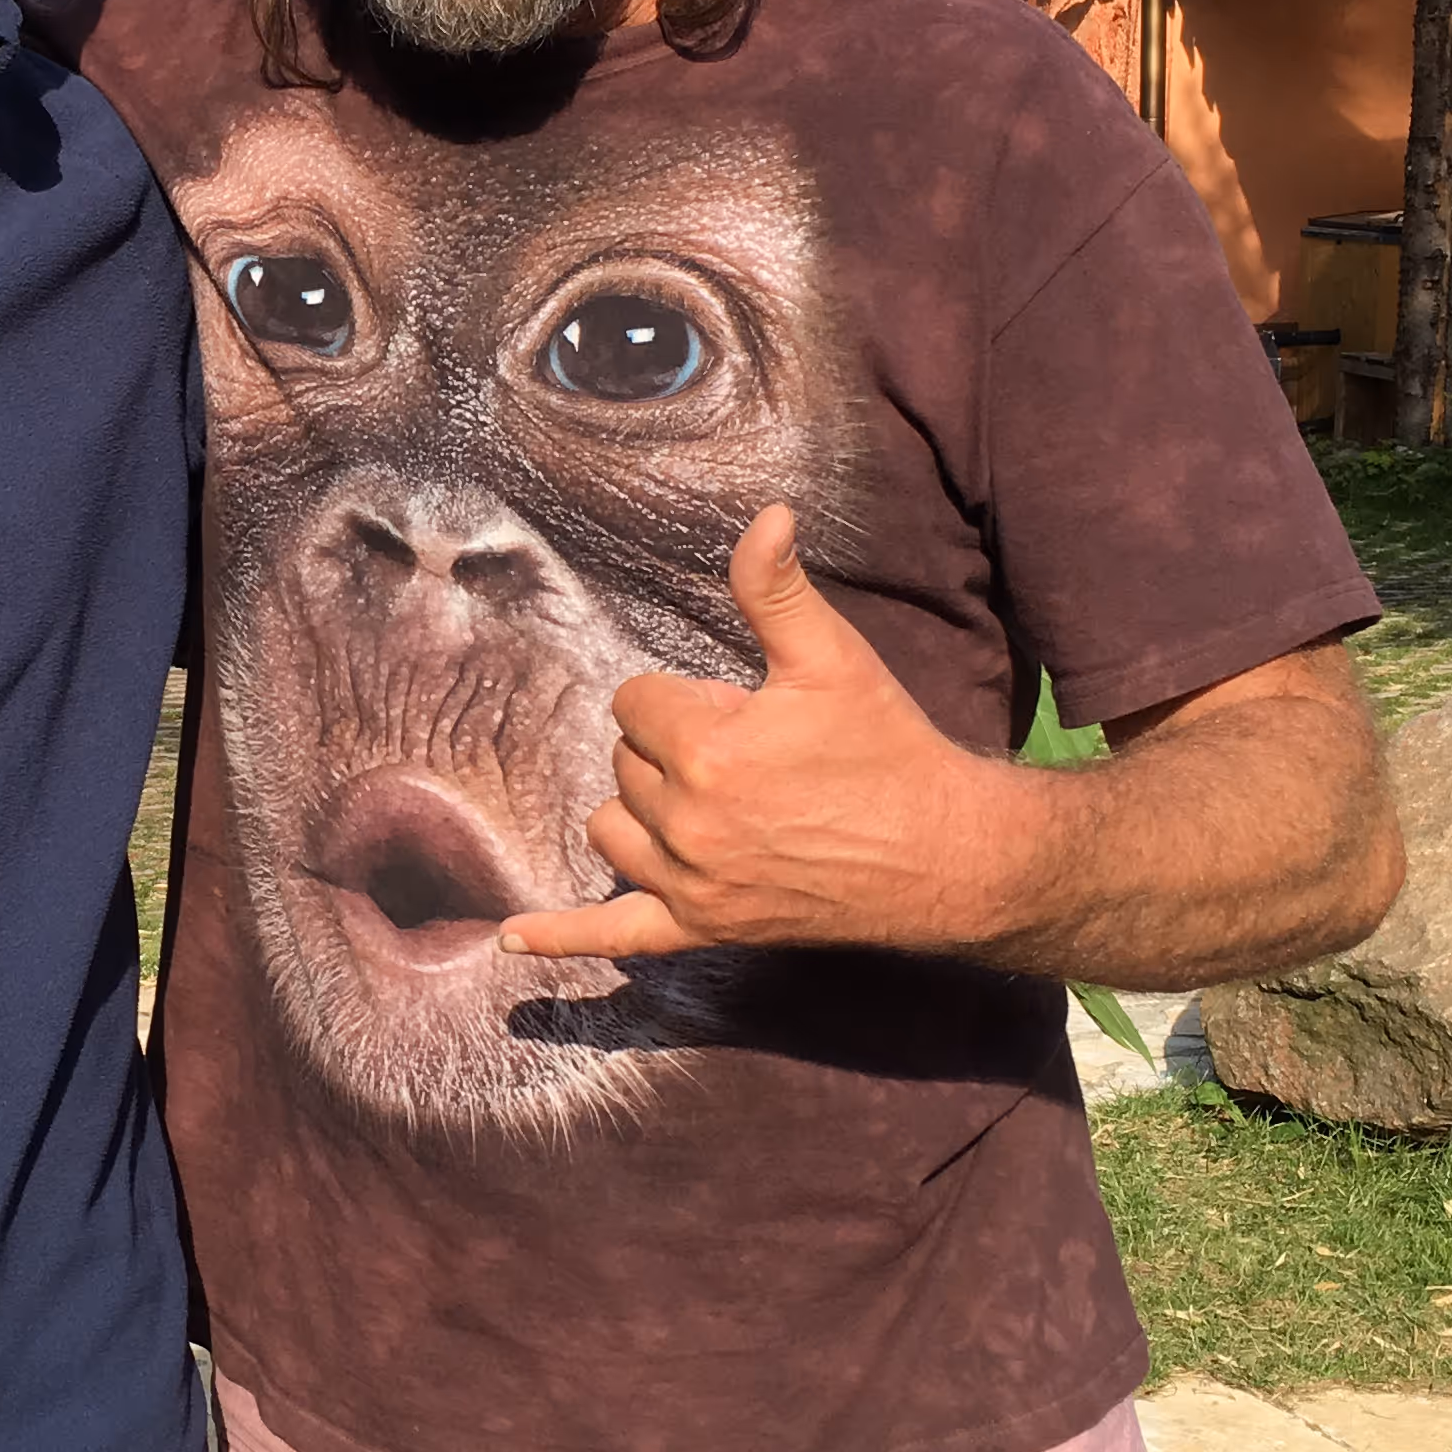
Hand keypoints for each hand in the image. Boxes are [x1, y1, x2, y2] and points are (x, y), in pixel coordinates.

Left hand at [499, 504, 1017, 961]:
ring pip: (611, 830)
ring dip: (639, 809)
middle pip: (624, 764)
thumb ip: (777, 588)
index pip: (635, 702)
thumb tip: (767, 514)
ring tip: (703, 799)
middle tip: (752, 756)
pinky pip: (615, 937)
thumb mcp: (832, 657)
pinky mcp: (704, 928)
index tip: (743, 710)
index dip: (686, 698)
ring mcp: (691, 884)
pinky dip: (560, 936)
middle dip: (672, 749)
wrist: (943, 855)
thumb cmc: (887, 749)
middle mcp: (686, 823)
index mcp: (706, 751)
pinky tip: (508, 937)